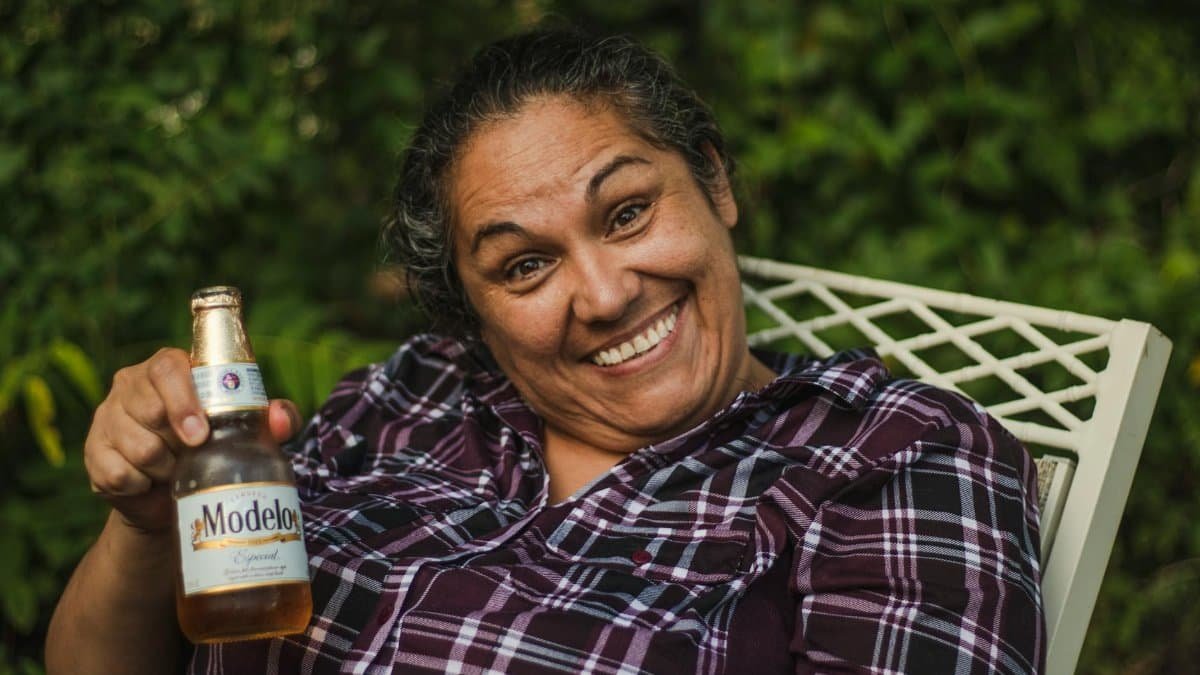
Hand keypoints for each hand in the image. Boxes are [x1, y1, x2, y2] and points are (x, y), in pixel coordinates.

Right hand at [84, 348, 301, 532]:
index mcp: (168, 368)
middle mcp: (130, 385)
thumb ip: (273, 418)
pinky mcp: (93, 452)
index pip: (167, 368)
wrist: (175, 496)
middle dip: (178, 442)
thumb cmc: (215, 447)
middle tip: (193, 453)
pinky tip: (151, 482)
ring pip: (137, 447)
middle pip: (150, 409)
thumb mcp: (249, 431)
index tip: (201, 435)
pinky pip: (119, 474)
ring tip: (175, 468)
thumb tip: (281, 418)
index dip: (183, 401)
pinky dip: (143, 485)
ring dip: (165, 467)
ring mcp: (107, 417)